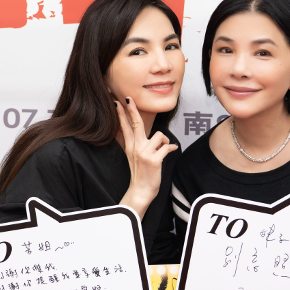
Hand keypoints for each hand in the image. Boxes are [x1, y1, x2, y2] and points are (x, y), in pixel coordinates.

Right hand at [115, 98, 177, 218]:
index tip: (117, 102)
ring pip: (160, 135)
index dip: (122, 114)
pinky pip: (167, 146)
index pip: (125, 127)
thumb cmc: (141, 174)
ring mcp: (144, 153)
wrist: (141, 191)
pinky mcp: (154, 159)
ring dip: (165, 141)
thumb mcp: (136, 157)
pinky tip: (172, 150)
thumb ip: (141, 145)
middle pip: (136, 124)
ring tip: (164, 148)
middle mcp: (136, 148)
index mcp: (130, 147)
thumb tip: (157, 137)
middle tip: (128, 99)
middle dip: (132, 110)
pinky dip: (171, 148)